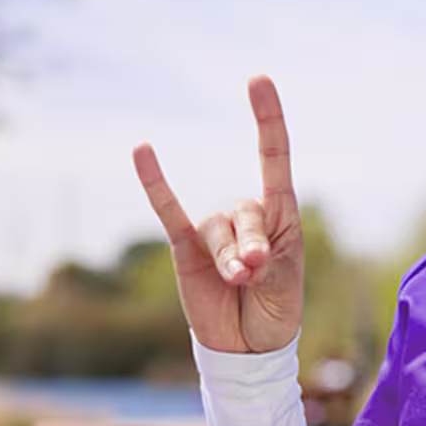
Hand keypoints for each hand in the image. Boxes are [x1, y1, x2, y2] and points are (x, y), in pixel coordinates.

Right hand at [132, 75, 302, 354]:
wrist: (250, 346)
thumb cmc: (275, 310)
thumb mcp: (283, 283)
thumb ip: (263, 261)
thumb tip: (238, 257)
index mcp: (280, 214)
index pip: (273, 158)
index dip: (267, 120)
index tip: (258, 80)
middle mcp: (246, 214)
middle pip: (245, 210)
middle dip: (253, 246)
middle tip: (258, 276)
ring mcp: (215, 230)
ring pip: (218, 229)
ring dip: (230, 259)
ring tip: (241, 285)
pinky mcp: (186, 247)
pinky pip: (168, 211)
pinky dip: (156, 183)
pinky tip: (142, 151)